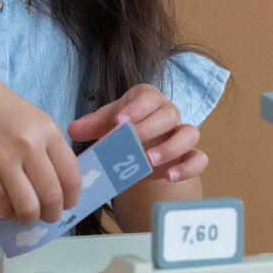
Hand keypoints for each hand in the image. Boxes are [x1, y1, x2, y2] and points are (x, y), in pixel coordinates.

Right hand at [0, 63, 82, 225]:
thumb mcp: (33, 120)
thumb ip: (48, 151)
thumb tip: (59, 190)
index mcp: (47, 131)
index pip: (71, 178)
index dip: (71, 199)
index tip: (65, 204)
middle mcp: (28, 145)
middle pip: (51, 197)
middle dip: (52, 214)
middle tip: (46, 215)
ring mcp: (3, 159)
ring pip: (27, 207)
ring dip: (29, 217)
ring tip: (25, 213)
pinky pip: (2, 203)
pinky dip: (7, 210)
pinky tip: (6, 203)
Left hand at [67, 83, 206, 183]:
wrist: (139, 149)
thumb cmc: (122, 129)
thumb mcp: (106, 124)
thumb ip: (91, 125)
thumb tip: (73, 130)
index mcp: (148, 99)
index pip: (148, 96)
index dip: (136, 108)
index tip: (119, 121)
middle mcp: (169, 113)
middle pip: (169, 114)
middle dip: (150, 127)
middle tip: (131, 142)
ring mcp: (182, 134)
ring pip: (190, 134)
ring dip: (171, 147)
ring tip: (148, 160)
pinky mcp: (190, 155)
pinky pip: (199, 159)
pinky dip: (188, 167)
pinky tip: (169, 176)